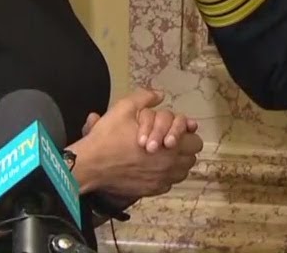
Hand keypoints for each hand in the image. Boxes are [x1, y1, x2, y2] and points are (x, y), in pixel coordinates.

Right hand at [70, 89, 202, 198]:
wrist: (90, 164)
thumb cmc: (109, 136)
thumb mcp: (125, 108)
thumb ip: (146, 98)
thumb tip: (160, 95)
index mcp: (170, 145)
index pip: (195, 141)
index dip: (187, 134)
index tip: (175, 130)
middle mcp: (170, 166)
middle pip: (191, 158)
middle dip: (184, 148)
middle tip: (169, 140)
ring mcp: (161, 181)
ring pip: (181, 173)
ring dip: (176, 163)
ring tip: (162, 154)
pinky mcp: (151, 191)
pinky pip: (168, 184)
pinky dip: (164, 176)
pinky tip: (152, 168)